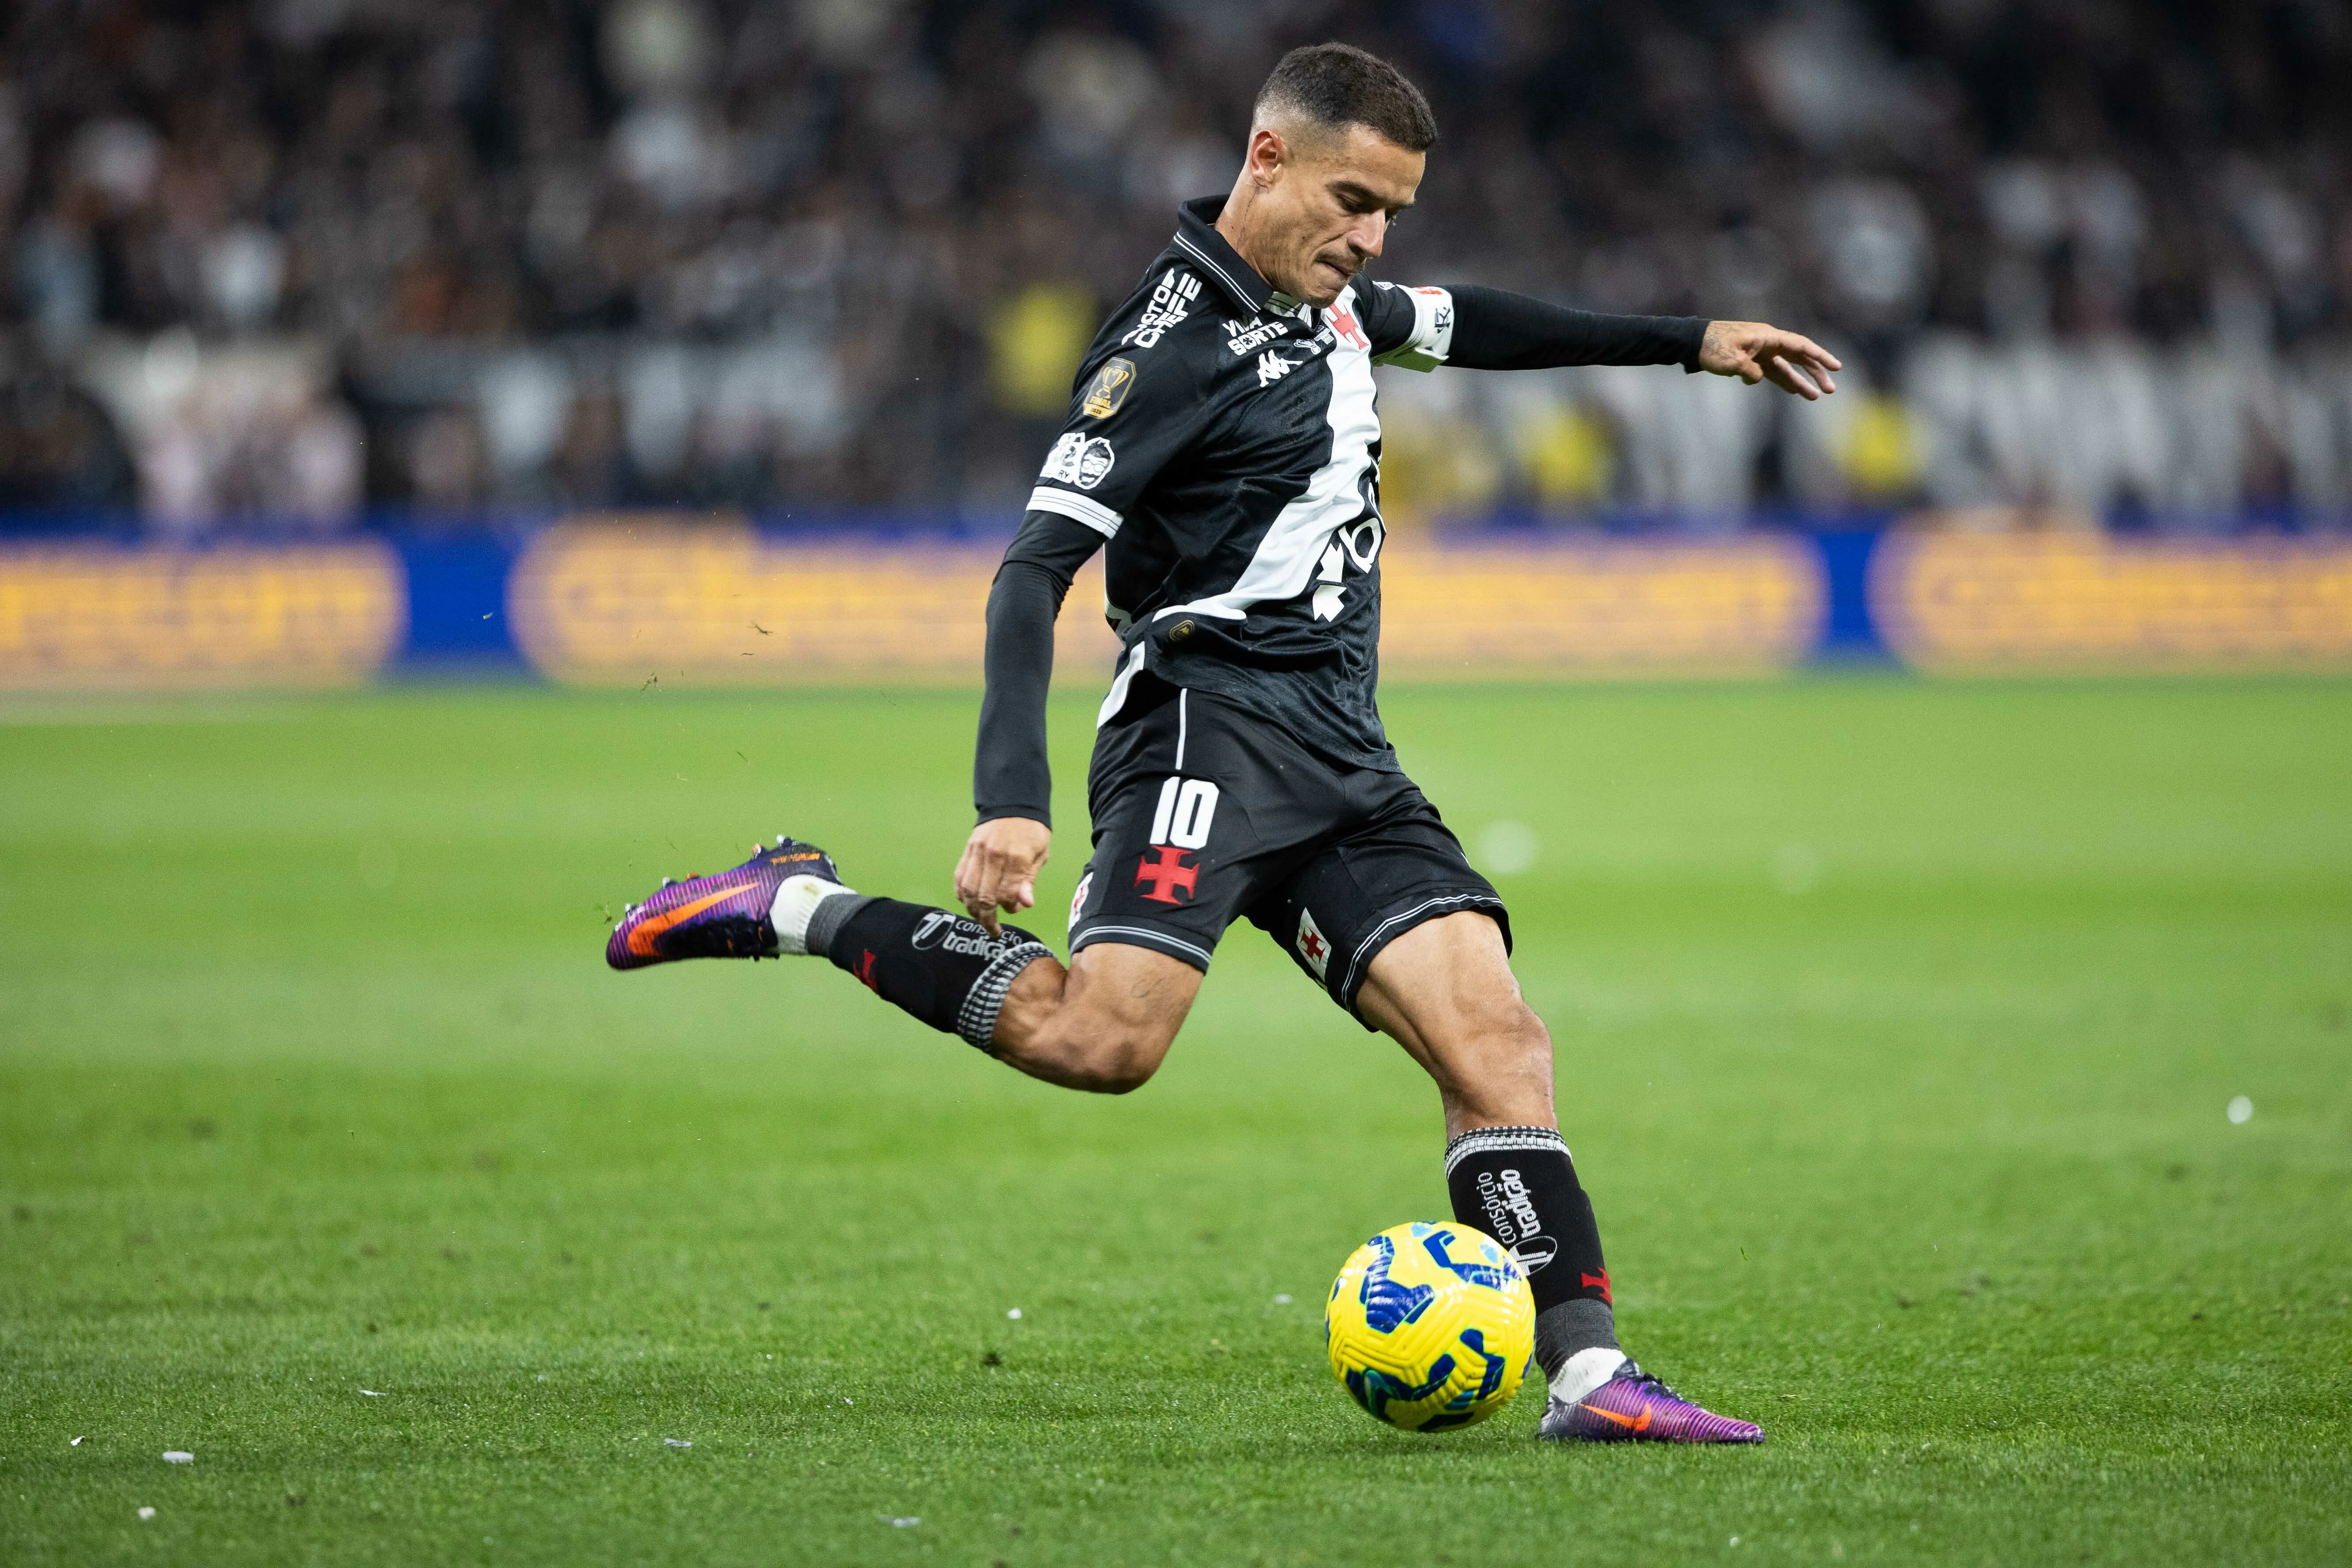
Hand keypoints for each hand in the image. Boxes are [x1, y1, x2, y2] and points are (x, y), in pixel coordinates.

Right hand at [955, 816, 1051, 934]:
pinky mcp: (967, 851)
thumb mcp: (1040, 854)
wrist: (1012, 805)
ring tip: (981, 919)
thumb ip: (1029, 880)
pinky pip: (959, 878)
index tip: (1013, 911)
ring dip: (973, 910)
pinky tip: (969, 903)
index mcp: (1016, 856)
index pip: (1007, 893)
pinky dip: (962, 894)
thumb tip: (1026, 903)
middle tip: (994, 929)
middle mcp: (993, 855)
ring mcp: (977, 852)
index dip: (1009, 908)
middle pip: (984, 896)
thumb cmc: (1031, 832)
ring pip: (968, 890)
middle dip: (988, 918)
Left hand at [1698, 321, 1841, 399]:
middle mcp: (1768, 342)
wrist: (1692, 342)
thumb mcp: (1731, 360)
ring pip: (1786, 367)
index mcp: (1768, 337)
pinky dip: (1781, 381)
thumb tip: (1759, 378)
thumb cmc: (1711, 347)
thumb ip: (1749, 370)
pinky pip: (1772, 372)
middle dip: (1815, 373)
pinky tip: (1792, 392)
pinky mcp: (1752, 361)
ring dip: (1800, 381)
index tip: (1836, 367)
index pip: (1800, 346)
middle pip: (1798, 357)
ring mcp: (1761, 352)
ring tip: (1814, 397)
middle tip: (1830, 389)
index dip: (1820, 356)